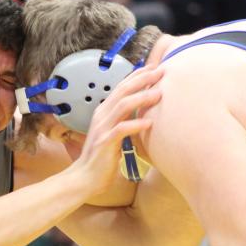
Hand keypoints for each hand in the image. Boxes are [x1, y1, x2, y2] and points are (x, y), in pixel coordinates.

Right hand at [71, 66, 162, 197]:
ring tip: (159, 94)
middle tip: (160, 72)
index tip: (154, 68)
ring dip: (142, 98)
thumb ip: (124, 120)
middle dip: (142, 80)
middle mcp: (102, 116)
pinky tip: (149, 123)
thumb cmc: (102, 157)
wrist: (85, 177)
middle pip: (123, 91)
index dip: (137, 76)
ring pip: (122, 106)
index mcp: (104, 112)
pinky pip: (122, 129)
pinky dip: (136, 124)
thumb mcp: (113, 134)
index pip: (121, 87)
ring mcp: (103, 128)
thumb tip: (143, 112)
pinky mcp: (106, 142)